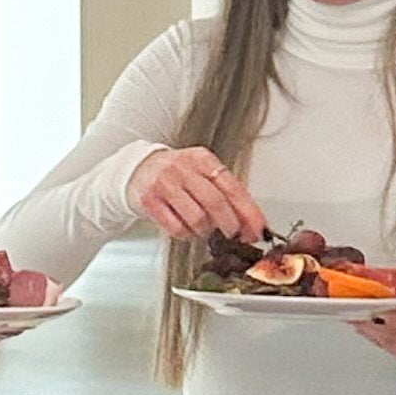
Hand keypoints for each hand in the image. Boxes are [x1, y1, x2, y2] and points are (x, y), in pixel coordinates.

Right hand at [126, 147, 265, 242]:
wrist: (138, 169)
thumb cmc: (177, 175)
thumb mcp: (202, 173)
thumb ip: (226, 194)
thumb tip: (251, 224)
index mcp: (202, 159)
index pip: (232, 187)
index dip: (248, 212)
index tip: (258, 230)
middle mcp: (183, 168)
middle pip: (215, 202)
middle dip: (230, 225)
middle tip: (234, 235)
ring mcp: (165, 183)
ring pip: (196, 218)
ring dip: (206, 232)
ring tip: (205, 230)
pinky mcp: (149, 201)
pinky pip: (176, 227)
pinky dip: (187, 235)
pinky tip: (187, 229)